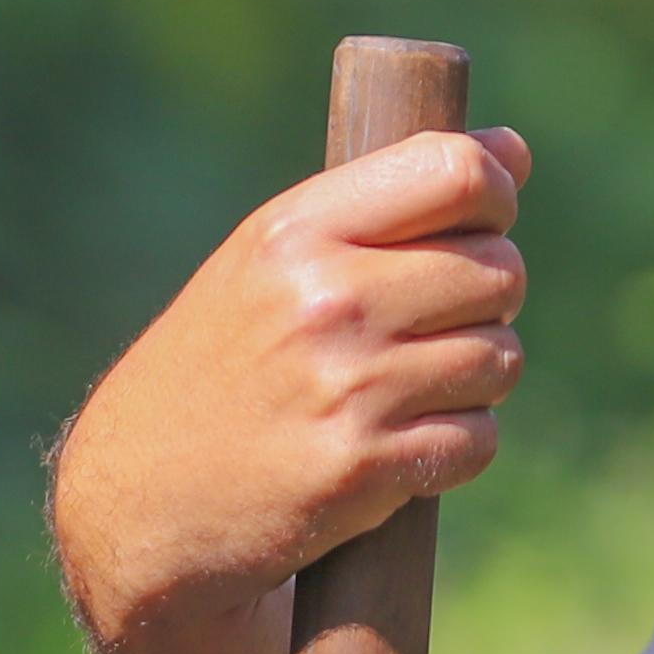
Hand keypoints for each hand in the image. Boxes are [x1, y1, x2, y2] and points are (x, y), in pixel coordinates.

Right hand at [50, 125, 534, 650]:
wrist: (140, 502)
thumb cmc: (222, 366)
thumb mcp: (271, 260)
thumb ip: (387, 201)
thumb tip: (513, 151)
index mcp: (295, 231)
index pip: (457, 172)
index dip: (494, 194)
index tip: (480, 222)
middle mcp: (325, 299)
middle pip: (499, 270)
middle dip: (487, 299)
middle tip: (433, 324)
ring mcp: (347, 387)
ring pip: (501, 357)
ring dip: (475, 379)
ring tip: (408, 388)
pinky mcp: (363, 470)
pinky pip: (479, 439)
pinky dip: (456, 446)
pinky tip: (400, 446)